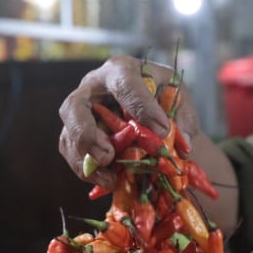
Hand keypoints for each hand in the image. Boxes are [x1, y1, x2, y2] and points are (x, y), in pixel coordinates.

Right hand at [58, 56, 199, 188]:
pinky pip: (71, 153)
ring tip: (110, 180)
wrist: (150, 106)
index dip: (141, 106)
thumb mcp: (179, 97)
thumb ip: (183, 118)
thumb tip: (182, 143)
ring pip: (68, 134)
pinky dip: (87, 171)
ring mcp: (80, 111)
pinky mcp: (76, 134)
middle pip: (74, 106)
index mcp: (120, 70)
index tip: (162, 130)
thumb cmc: (162, 95)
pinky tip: (108, 181)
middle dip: (88, 134)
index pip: (124, 83)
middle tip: (108, 156)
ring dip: (86, 160)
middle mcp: (93, 87)